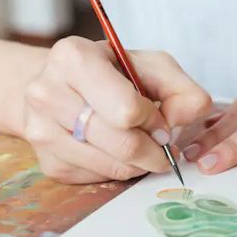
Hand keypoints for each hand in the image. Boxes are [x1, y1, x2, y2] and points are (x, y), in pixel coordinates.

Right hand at [22, 36, 211, 183]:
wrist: (58, 86)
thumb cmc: (108, 73)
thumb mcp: (148, 66)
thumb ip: (180, 87)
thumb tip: (195, 112)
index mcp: (72, 58)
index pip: (126, 109)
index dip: (154, 120)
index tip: (160, 120)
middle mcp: (47, 93)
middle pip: (121, 143)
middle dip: (153, 150)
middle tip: (162, 146)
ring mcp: (41, 131)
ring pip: (110, 166)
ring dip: (138, 163)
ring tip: (142, 146)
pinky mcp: (48, 163)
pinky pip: (98, 179)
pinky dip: (117, 170)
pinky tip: (115, 151)